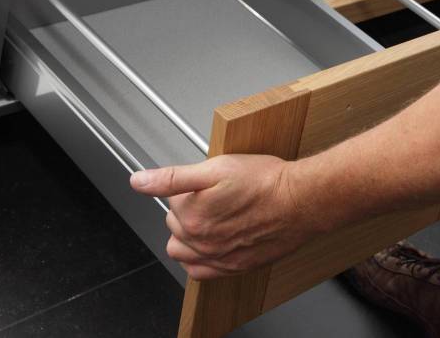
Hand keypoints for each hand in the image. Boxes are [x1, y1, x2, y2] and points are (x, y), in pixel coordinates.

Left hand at [130, 154, 317, 279]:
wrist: (300, 202)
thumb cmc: (265, 182)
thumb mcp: (216, 167)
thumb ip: (172, 177)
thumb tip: (139, 182)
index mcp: (192, 216)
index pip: (171, 199)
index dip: (190, 186)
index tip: (207, 181)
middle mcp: (201, 242)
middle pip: (175, 224)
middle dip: (188, 208)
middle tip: (216, 195)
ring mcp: (217, 258)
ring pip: (182, 250)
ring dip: (189, 235)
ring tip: (214, 216)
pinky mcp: (234, 267)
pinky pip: (199, 272)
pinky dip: (199, 258)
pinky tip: (213, 241)